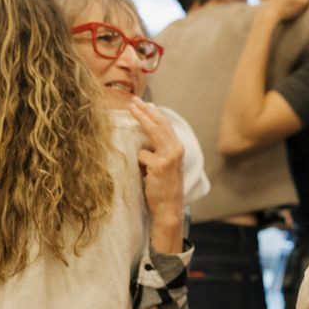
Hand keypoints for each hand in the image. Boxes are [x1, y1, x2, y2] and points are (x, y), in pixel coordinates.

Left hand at [128, 98, 185, 250]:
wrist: (169, 208)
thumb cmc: (164, 187)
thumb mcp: (165, 165)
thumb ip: (159, 150)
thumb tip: (144, 135)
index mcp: (178, 148)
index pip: (166, 125)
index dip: (154, 113)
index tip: (144, 104)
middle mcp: (176, 150)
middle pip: (159, 124)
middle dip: (146, 111)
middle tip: (134, 101)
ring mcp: (168, 157)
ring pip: (153, 132)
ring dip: (141, 118)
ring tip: (131, 109)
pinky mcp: (159, 166)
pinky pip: (142, 156)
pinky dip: (140, 162)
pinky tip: (143, 172)